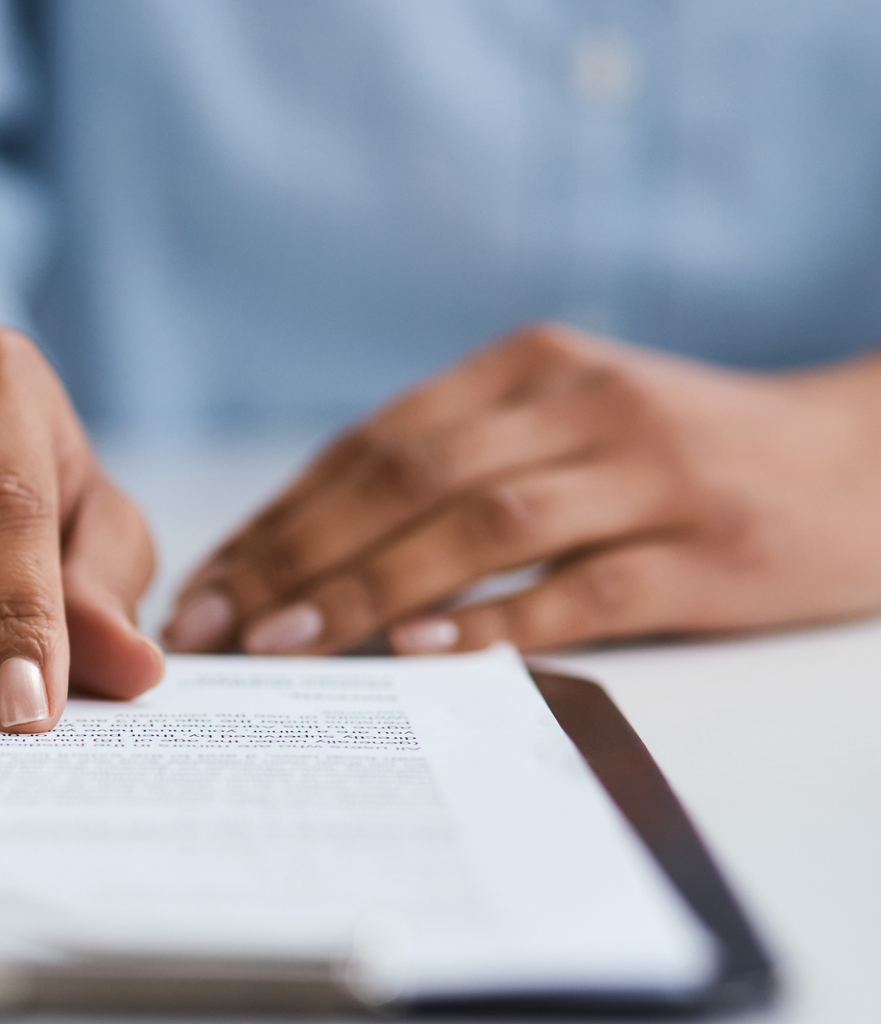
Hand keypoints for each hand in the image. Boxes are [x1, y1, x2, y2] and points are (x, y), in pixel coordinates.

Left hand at [163, 324, 880, 657]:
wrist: (868, 462)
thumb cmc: (683, 459)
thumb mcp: (566, 425)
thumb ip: (457, 466)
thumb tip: (305, 555)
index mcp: (530, 367)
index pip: (373, 444)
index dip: (281, 516)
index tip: (208, 581)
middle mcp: (582, 406)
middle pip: (408, 480)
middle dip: (298, 556)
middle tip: (219, 624)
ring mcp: (649, 476)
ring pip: (482, 529)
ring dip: (372, 588)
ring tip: (290, 643)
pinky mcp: (706, 553)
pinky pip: (584, 590)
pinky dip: (498, 622)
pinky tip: (426, 655)